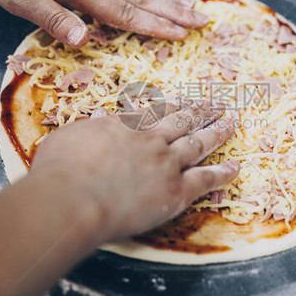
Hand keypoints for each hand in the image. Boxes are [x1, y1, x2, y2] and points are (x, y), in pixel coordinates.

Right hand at [29, 101, 239, 241]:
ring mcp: (166, 163)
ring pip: (199, 143)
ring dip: (217, 132)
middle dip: (202, 111)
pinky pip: (206, 179)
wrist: (73, 198)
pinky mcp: (175, 192)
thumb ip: (86, 131)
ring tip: (231, 123)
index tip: (185, 98)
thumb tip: (92, 126)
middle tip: (218, 103)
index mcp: (124, 125)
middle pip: (183, 120)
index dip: (173, 103)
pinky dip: (223, 173)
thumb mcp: (67, 138)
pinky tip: (236, 167)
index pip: (155, 111)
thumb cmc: (59, 171)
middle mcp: (150, 139)